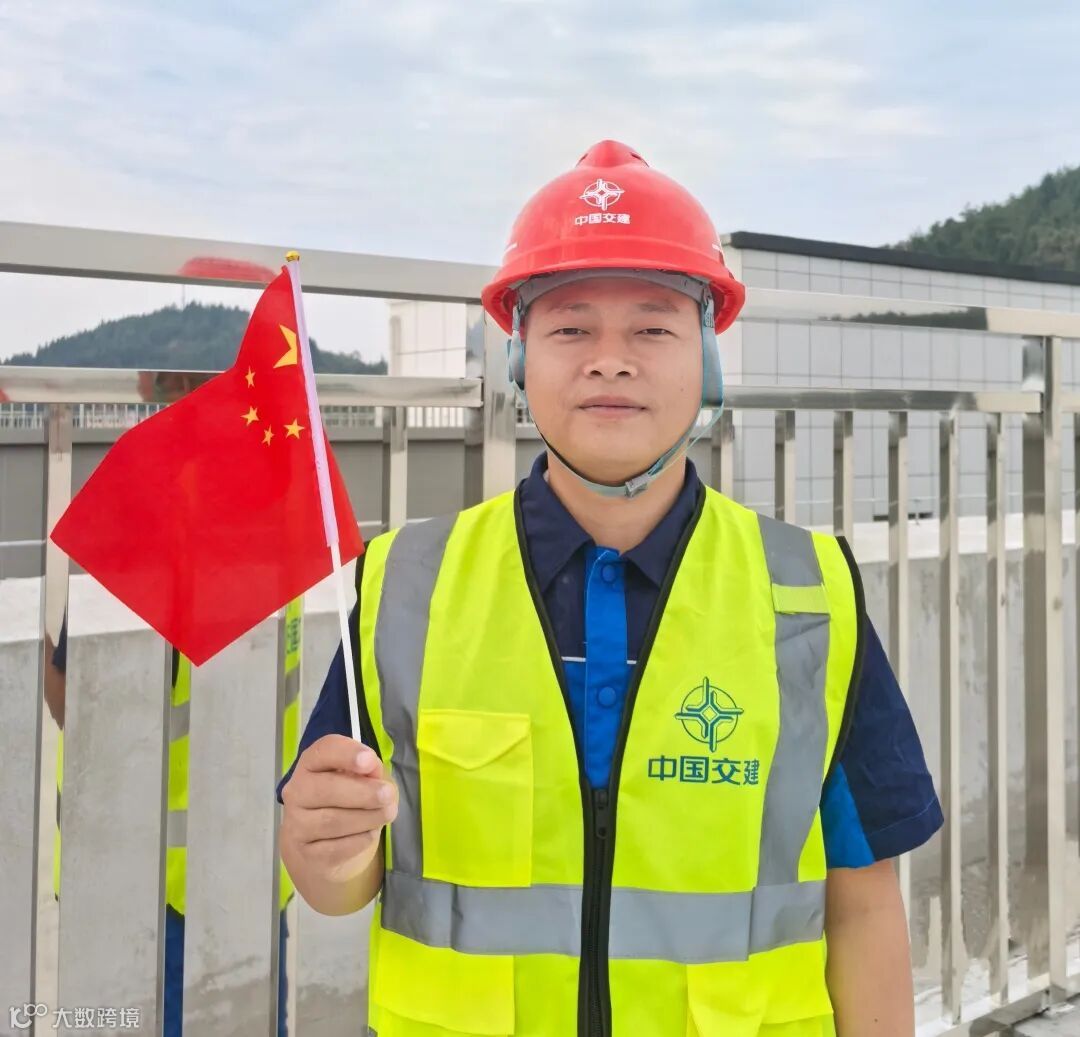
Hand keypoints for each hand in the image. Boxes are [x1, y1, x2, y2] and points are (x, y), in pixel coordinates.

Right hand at [280, 734, 397, 883]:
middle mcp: (297, 792)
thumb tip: (373, 770)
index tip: (370, 761)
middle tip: (388, 795)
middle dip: (363, 792)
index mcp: (310, 764)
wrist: (319, 848)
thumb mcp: (359, 779)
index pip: (323, 751)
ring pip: (332, 821)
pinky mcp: (305, 854)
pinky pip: (336, 848)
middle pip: (326, 789)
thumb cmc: (343, 802)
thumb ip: (367, 770)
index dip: (347, 753)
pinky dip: (359, 840)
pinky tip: (370, 834)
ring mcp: (297, 825)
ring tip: (388, 813)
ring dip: (367, 817)